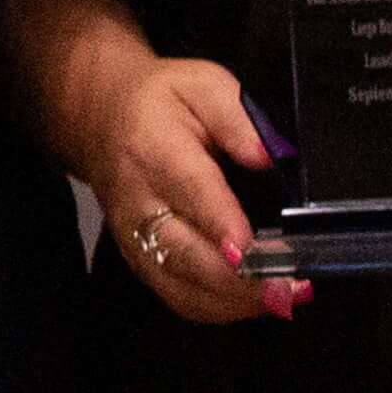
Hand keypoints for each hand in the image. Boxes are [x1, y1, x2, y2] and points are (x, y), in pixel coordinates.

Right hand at [80, 53, 305, 324]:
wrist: (99, 117)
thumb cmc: (161, 100)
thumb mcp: (203, 84)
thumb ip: (239, 117)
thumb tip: (274, 156)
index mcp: (155, 149)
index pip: (191, 192)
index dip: (223, 226)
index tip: (254, 251)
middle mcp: (138, 202)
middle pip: (184, 254)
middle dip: (239, 280)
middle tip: (292, 288)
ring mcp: (134, 239)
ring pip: (180, 286)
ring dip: (233, 302)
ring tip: (284, 298)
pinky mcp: (139, 260)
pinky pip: (177, 297)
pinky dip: (219, 308)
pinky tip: (256, 301)